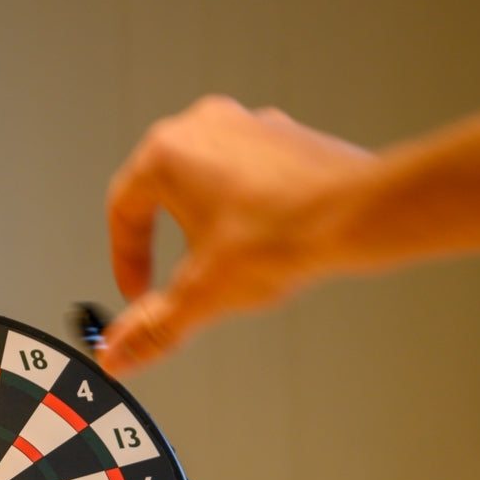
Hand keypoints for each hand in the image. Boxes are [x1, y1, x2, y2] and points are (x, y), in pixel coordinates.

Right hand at [102, 95, 372, 374]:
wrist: (360, 213)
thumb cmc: (286, 233)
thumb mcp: (202, 293)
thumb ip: (154, 328)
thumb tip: (119, 353)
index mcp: (167, 154)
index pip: (122, 211)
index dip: (124, 261)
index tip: (138, 292)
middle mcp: (204, 127)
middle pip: (161, 194)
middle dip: (164, 244)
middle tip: (176, 280)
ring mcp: (247, 126)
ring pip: (205, 184)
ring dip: (203, 227)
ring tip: (222, 265)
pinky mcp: (284, 139)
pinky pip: (245, 178)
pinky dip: (242, 212)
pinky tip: (260, 245)